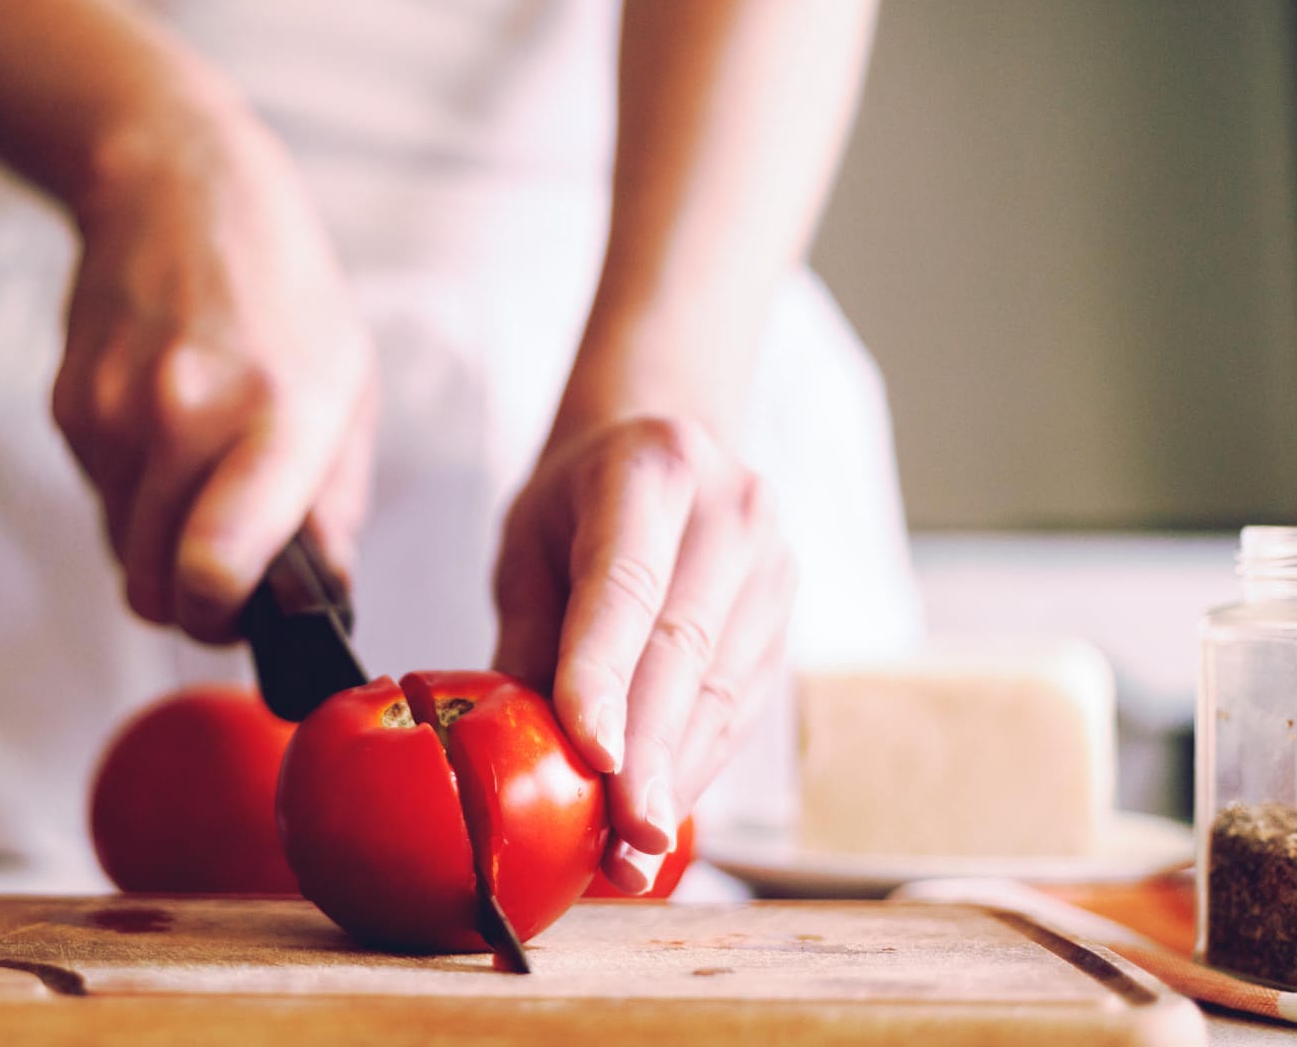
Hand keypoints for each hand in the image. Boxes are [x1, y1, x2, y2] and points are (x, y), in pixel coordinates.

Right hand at [52, 112, 374, 641]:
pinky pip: (98, 498)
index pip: (214, 567)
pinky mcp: (68, 407)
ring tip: (202, 471)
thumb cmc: (281, 291)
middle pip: (153, 587)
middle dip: (190, 601)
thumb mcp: (348, 386)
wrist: (175, 187)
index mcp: (274, 416)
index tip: (241, 610)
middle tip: (228, 570)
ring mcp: (114, 412)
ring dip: (159, 541)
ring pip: (120, 550)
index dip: (220, 617)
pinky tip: (164, 429)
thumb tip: (324, 599)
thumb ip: (335, 505)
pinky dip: (131, 492)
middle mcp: (183, 416)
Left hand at [492, 416, 795, 892]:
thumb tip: (510, 750)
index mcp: (651, 469)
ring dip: (676, 781)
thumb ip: (526, 636)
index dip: (608, 675)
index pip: (628, 585)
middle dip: (651, 757)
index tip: (594, 757)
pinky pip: (741, 709)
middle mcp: (732, 512)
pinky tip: (659, 818)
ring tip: (630, 855)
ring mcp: (773, 566)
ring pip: (722, 693)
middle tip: (621, 841)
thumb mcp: (527, 543)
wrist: (667, 441)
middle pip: (686, 650)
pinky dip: (696, 769)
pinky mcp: (786, 618)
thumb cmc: (578, 500)